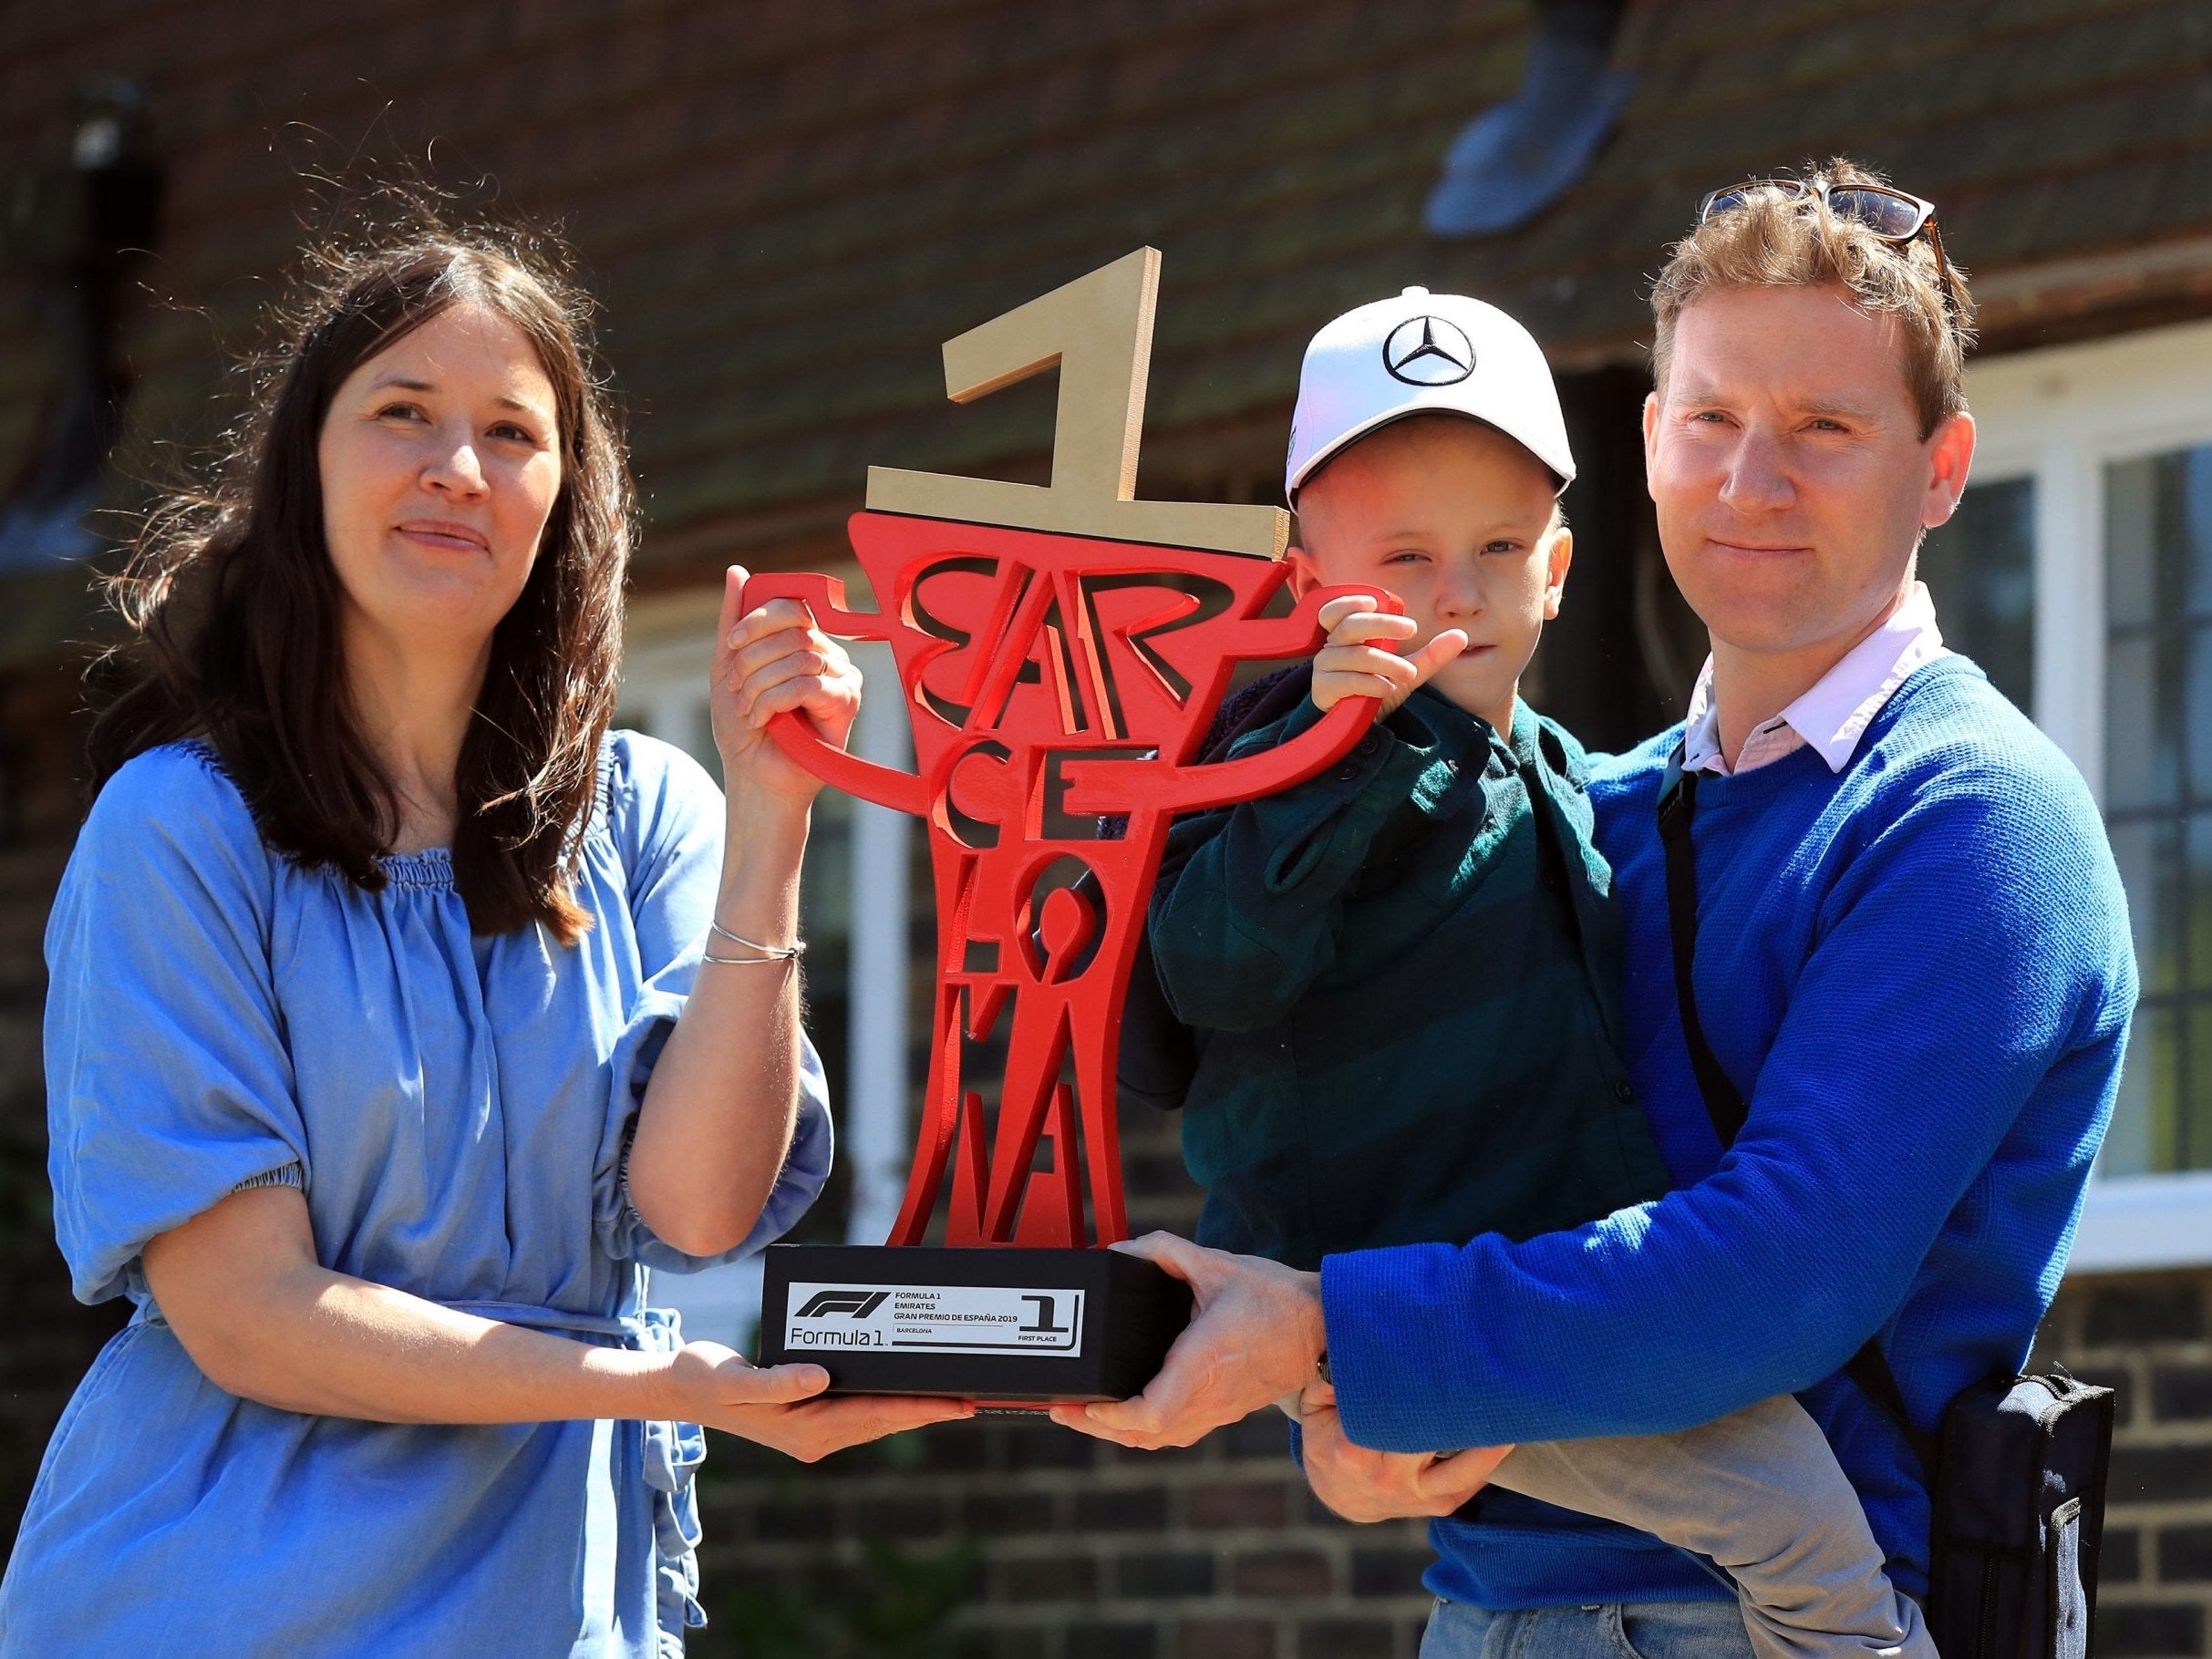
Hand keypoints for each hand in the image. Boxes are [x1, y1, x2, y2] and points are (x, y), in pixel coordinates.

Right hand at [666, 1342, 972, 1461]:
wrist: (682, 1387)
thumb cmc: (708, 1379)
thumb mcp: (737, 1379)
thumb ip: (778, 1382)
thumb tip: (822, 1378)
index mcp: (805, 1430)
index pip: (874, 1417)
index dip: (918, 1409)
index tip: (956, 1405)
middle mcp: (815, 1435)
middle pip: (883, 1421)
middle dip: (927, 1410)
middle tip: (971, 1400)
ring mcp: (813, 1428)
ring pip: (874, 1418)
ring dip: (910, 1407)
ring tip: (950, 1395)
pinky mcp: (809, 1415)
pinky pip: (858, 1410)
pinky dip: (886, 1400)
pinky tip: (903, 1387)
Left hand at [712, 566, 862, 805]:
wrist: (755, 775)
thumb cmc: (744, 726)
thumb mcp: (727, 667)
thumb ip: (732, 622)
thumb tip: (737, 570)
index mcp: (804, 640)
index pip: (791, 606)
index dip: (758, 619)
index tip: (731, 644)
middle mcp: (828, 653)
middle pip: (794, 630)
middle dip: (753, 659)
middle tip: (737, 688)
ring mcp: (843, 676)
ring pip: (799, 656)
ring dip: (760, 685)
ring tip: (748, 710)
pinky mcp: (848, 701)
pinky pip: (810, 684)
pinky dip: (776, 701)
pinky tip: (765, 720)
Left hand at [1047, 1232, 1323, 1449]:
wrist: (1327, 1329)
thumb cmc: (1276, 1299)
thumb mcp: (1218, 1263)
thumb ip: (1165, 1250)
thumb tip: (1122, 1250)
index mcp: (1202, 1362)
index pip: (1151, 1414)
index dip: (1111, 1418)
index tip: (1084, 1403)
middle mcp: (1208, 1396)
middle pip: (1143, 1437)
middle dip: (1096, 1428)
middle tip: (1062, 1410)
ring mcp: (1218, 1410)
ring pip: (1159, 1441)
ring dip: (1118, 1433)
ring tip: (1085, 1412)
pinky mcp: (1225, 1410)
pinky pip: (1176, 1434)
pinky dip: (1144, 1430)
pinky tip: (1125, 1412)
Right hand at [1294, 1377, 1511, 1521]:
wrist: (1337, 1493)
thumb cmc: (1328, 1438)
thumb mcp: (1316, 1405)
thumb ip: (1331, 1378)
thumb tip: (1354, 1347)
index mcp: (1355, 1449)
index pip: (1395, 1414)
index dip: (1419, 1390)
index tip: (1443, 1361)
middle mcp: (1388, 1476)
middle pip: (1433, 1436)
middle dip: (1458, 1407)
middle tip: (1485, 1375)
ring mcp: (1415, 1496)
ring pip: (1463, 1469)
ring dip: (1489, 1443)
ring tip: (1511, 1413)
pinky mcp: (1435, 1506)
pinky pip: (1468, 1486)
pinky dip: (1487, 1463)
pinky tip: (1504, 1438)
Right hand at [1309, 594, 1466, 716]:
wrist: (1361, 729)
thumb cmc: (1378, 692)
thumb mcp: (1408, 672)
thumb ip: (1431, 655)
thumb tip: (1461, 635)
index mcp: (1347, 636)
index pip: (1336, 611)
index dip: (1350, 602)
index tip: (1375, 602)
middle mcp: (1332, 647)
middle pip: (1350, 626)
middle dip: (1382, 624)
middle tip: (1411, 629)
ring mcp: (1325, 668)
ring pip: (1354, 655)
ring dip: (1386, 663)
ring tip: (1409, 673)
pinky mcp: (1323, 690)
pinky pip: (1346, 681)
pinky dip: (1370, 683)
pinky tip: (1387, 688)